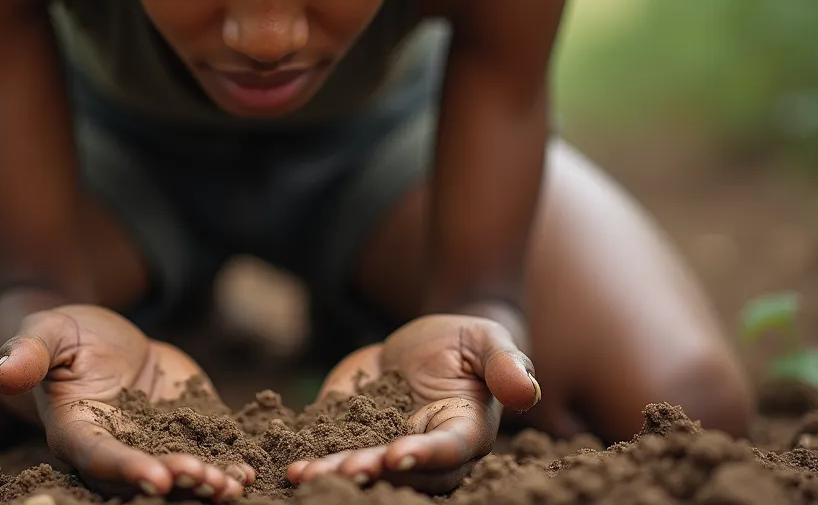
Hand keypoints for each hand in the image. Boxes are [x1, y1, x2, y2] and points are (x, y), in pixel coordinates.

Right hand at [0, 305, 252, 501]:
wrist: (102, 339)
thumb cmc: (66, 336)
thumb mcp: (47, 333)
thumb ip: (29, 354)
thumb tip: (0, 373)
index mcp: (77, 432)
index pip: (99, 459)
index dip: (127, 470)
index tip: (157, 479)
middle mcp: (116, 449)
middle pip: (145, 476)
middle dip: (179, 482)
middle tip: (209, 481)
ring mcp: (153, 444)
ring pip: (179, 474)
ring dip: (206, 483)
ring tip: (235, 483)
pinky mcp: (184, 432)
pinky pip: (206, 454)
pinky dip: (227, 465)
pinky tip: (250, 471)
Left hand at [287, 313, 538, 493]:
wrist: (426, 343)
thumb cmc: (466, 343)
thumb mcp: (487, 341)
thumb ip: (504, 364)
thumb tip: (526, 389)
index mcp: (465, 431)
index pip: (449, 450)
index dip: (425, 455)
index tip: (398, 454)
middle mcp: (428, 452)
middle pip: (403, 473)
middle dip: (373, 472)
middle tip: (346, 469)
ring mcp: (390, 449)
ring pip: (367, 472)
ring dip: (336, 476)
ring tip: (306, 474)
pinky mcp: (358, 440)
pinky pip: (337, 457)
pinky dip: (315, 464)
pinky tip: (291, 468)